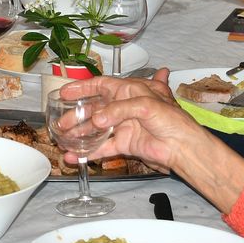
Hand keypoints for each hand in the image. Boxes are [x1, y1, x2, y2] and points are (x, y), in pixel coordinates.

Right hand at [58, 71, 201, 171]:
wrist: (182, 145)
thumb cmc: (172, 119)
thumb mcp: (145, 105)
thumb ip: (119, 109)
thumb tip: (97, 119)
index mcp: (130, 91)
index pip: (101, 85)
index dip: (82, 88)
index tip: (64, 92)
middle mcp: (123, 107)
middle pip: (94, 109)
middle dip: (76, 115)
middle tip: (60, 122)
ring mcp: (123, 126)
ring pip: (95, 130)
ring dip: (79, 135)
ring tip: (62, 140)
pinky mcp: (125, 144)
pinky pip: (102, 148)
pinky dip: (88, 153)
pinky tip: (75, 157)